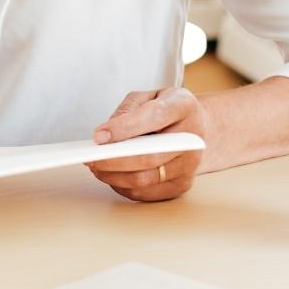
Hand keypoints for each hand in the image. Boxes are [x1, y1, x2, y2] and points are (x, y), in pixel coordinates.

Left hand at [87, 86, 208, 201]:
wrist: (198, 127)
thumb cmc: (167, 110)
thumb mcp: (148, 96)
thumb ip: (128, 110)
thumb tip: (106, 134)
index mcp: (183, 107)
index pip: (153, 118)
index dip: (123, 128)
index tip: (99, 136)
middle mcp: (192, 138)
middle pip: (148, 157)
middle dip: (113, 160)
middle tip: (91, 158)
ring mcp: (189, 165)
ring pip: (145, 179)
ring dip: (115, 177)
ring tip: (96, 168)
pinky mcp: (182, 185)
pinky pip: (147, 193)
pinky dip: (124, 186)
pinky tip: (113, 177)